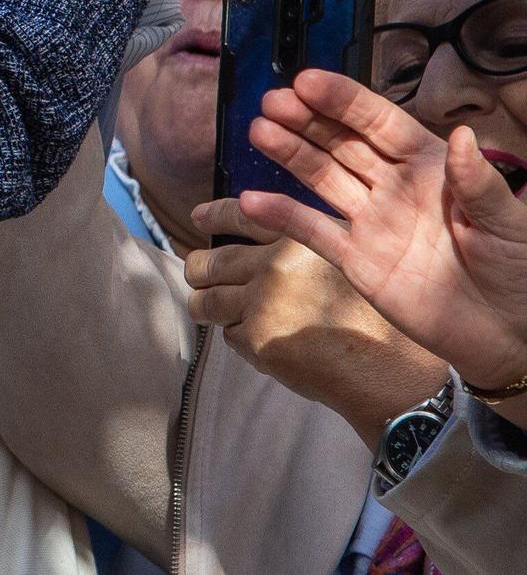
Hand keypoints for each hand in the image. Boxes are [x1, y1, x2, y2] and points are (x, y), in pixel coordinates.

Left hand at [187, 199, 448, 443]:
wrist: (392, 375)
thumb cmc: (378, 318)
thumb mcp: (352, 258)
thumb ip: (308, 239)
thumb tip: (261, 228)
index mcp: (300, 238)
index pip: (240, 215)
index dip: (213, 215)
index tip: (197, 217)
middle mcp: (276, 266)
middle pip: (208, 262)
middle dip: (198, 269)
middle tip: (199, 275)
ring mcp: (264, 304)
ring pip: (206, 300)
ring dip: (204, 304)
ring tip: (210, 307)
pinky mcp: (258, 341)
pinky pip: (227, 333)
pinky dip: (237, 335)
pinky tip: (260, 338)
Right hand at [242, 70, 526, 392]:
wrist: (509, 336)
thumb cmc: (519, 271)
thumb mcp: (510, 223)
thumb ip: (479, 184)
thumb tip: (462, 137)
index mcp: (430, 166)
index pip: (380, 123)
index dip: (344, 101)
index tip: (307, 81)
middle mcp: (393, 186)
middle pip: (342, 143)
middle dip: (307, 120)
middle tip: (272, 101)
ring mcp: (371, 222)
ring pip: (322, 178)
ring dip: (290, 154)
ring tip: (260, 131)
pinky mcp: (356, 261)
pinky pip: (314, 233)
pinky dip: (282, 216)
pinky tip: (251, 201)